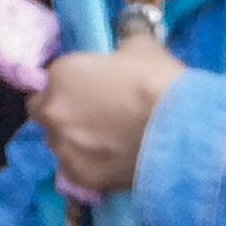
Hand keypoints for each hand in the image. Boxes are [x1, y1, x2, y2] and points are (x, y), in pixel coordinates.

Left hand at [36, 40, 184, 201]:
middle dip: (63, 110)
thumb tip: (124, 51)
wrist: (181, 134)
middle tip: (94, 114)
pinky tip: (112, 161)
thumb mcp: (142, 48)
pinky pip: (76, 168)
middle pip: (45, 110)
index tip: (92, 88)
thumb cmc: (158, 83)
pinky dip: (89, 165)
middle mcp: (53, 110)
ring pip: (59, 142)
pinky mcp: (79, 177)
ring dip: (75, 139)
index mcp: (61, 73)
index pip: (53, 77)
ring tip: (108, 142)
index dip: (72, 83)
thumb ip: (122, 48)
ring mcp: (63, 147)